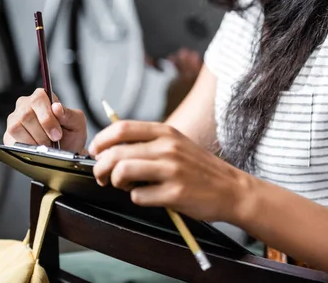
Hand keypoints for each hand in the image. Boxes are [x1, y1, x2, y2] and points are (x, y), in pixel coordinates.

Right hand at [3, 88, 87, 152]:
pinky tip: (37, 148)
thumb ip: (68, 114)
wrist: (65, 151)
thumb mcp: (77, 123)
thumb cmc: (70, 134)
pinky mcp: (9, 134)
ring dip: (34, 140)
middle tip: (53, 142)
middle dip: (42, 133)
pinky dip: (27, 147)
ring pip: (17, 127)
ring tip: (46, 145)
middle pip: (26, 115)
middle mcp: (25, 105)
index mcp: (42, 97)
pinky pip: (11, 139)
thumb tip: (56, 107)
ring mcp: (14, 119)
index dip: (47, 119)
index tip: (57, 134)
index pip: (38, 100)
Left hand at [89, 120, 251, 222]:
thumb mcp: (177, 144)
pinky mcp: (175, 194)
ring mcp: (172, 170)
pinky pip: (138, 196)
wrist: (231, 188)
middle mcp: (168, 148)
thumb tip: (111, 147)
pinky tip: (150, 197)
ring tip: (126, 186)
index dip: (101, 140)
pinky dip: (137, 199)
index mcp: (166, 132)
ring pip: (122, 172)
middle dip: (101, 168)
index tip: (96, 151)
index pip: (121, 128)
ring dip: (116, 182)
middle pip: (115, 153)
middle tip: (103, 177)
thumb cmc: (200, 168)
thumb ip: (149, 142)